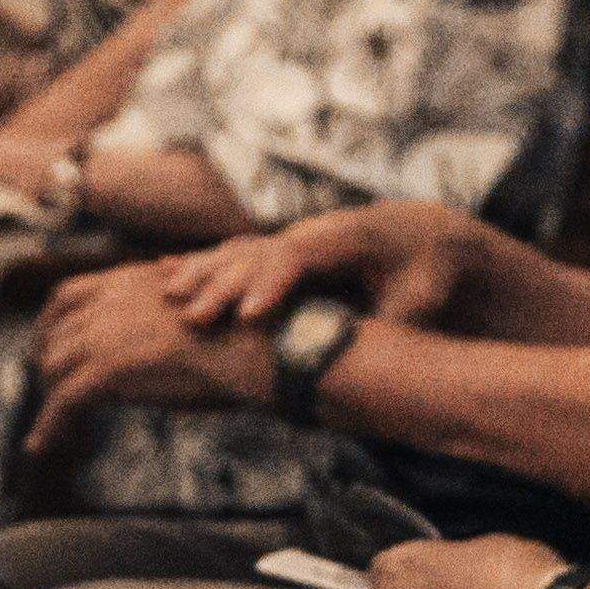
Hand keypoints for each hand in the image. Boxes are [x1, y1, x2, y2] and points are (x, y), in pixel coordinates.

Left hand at [19, 271, 267, 476]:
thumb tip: (146, 313)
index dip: (48, 324)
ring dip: (50, 398)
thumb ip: (157, 309)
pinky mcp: (109, 368)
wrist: (257, 344)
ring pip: (54, 368)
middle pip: (54, 334)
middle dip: (46, 366)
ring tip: (56, 425)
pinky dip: (49, 425)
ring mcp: (106, 334)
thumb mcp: (192, 306)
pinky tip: (44, 445)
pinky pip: (64, 400)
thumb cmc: (240, 328)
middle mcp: (110, 301)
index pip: (65, 295)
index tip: (46, 346)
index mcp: (128, 281)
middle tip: (52, 392)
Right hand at [157, 200, 480, 334]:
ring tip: (168, 296)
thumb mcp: (423, 301)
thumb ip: (397, 324)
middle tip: (194, 318)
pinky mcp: (282, 251)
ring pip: (240, 251)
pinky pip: (235, 255)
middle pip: (261, 253)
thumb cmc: (427, 273)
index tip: (250, 315)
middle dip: (227, 284)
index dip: (274, 284)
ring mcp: (294, 239)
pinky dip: (202, 264)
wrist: (425, 237)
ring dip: (204, 273)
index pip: (302, 257)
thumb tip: (374, 354)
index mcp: (349, 240)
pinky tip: (162, 274)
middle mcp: (314, 234)